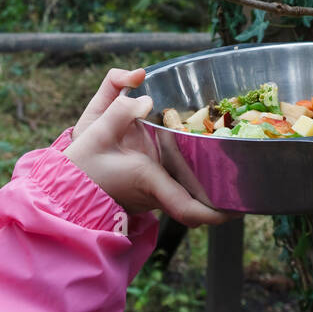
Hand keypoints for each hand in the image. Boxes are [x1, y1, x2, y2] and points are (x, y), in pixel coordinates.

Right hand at [65, 68, 238, 227]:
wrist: (65, 188)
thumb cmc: (82, 164)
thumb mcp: (95, 132)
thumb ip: (119, 111)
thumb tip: (145, 97)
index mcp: (148, 180)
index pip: (188, 209)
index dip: (215, 214)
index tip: (237, 210)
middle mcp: (155, 192)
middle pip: (197, 202)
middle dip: (222, 198)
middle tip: (247, 186)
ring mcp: (153, 194)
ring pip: (189, 195)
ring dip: (209, 187)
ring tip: (233, 168)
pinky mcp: (149, 189)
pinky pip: (178, 188)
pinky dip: (194, 179)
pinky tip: (204, 160)